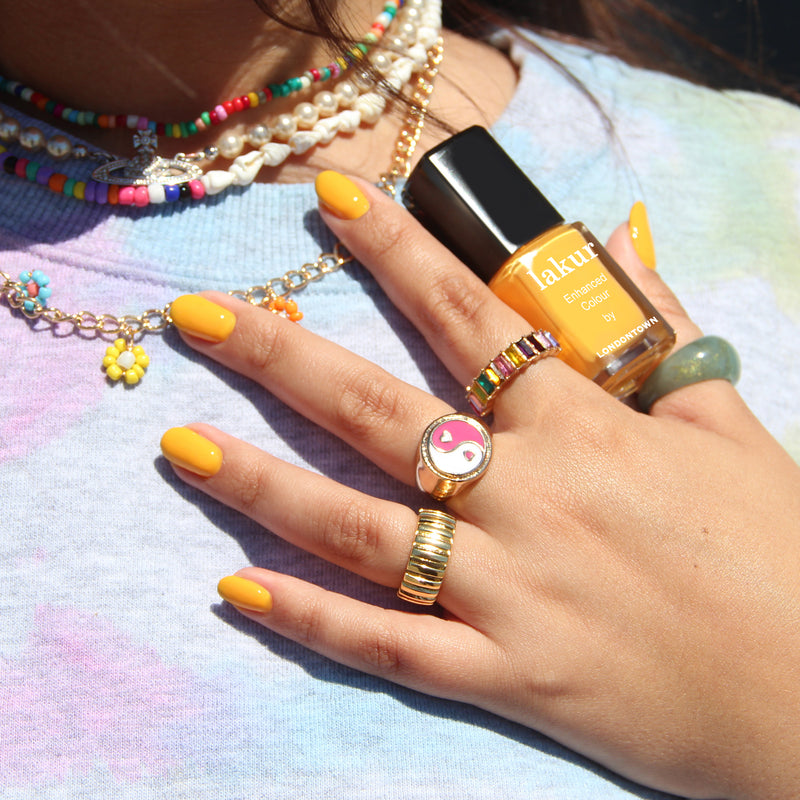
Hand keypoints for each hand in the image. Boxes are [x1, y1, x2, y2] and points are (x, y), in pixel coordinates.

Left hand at [161, 176, 799, 799]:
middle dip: (280, 354)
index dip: (396, 251)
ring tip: (180, 446)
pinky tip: (237, 586)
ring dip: (262, 483)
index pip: (468, 316)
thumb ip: (663, 330)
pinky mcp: (509, 674)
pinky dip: (312, 620)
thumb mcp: (727, 422)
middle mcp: (530, 498)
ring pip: (360, 530)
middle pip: (380, 411)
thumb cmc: (776, 552)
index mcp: (585, 428)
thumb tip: (620, 240)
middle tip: (195, 316)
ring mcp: (510, 593)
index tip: (329, 203)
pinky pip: (390, 645)